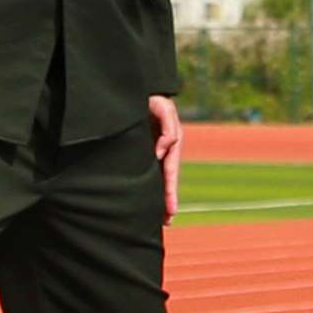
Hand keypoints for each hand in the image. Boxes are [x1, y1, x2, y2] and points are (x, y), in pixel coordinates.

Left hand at [149, 93, 184, 220]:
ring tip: (162, 220)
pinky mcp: (146, 151)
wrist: (140, 91)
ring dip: (161, 198)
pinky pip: (150, 173)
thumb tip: (162, 152)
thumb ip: (167, 127)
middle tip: (167, 220)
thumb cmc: (153, 99)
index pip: (171, 170)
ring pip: (160, 179)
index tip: (169, 208)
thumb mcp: (163, 108)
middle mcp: (165, 151)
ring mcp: (156, 152)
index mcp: (171, 143)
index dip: (169, 188)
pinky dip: (151, 188)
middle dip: (168, 200)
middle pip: (167, 179)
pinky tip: (149, 202)